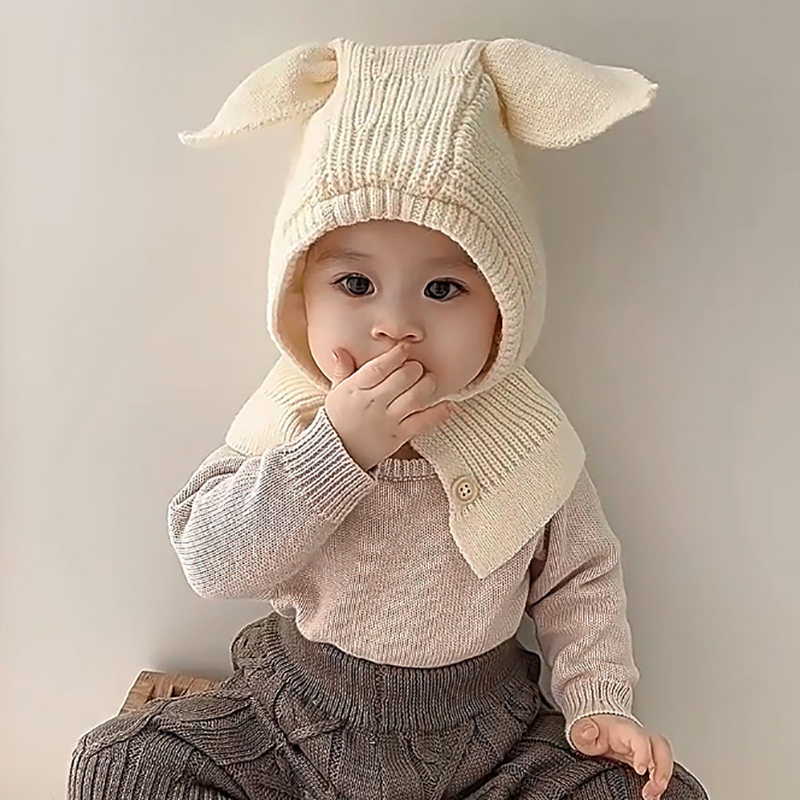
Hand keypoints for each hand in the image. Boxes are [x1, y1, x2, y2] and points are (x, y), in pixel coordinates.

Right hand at [324, 342, 452, 471]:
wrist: (337, 456)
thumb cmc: (338, 420)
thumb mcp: (335, 393)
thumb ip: (342, 370)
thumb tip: (340, 350)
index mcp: (355, 389)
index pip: (378, 367)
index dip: (396, 355)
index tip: (405, 348)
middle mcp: (372, 403)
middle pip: (401, 379)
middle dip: (414, 368)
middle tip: (417, 367)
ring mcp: (387, 420)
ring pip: (414, 397)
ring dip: (427, 385)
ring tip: (430, 380)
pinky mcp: (399, 436)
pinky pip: (422, 423)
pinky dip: (438, 414)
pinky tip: (448, 406)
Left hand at [570, 715, 672, 799]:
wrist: (598, 728)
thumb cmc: (593, 729)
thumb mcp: (582, 729)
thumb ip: (583, 730)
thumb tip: (588, 732)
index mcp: (624, 729)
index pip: (640, 738)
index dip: (644, 753)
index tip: (640, 770)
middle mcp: (639, 738)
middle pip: (660, 747)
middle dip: (662, 767)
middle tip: (655, 787)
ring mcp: (645, 749)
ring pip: (664, 758)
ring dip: (663, 777)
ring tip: (654, 795)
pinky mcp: (647, 760)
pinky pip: (660, 768)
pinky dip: (660, 782)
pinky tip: (654, 795)